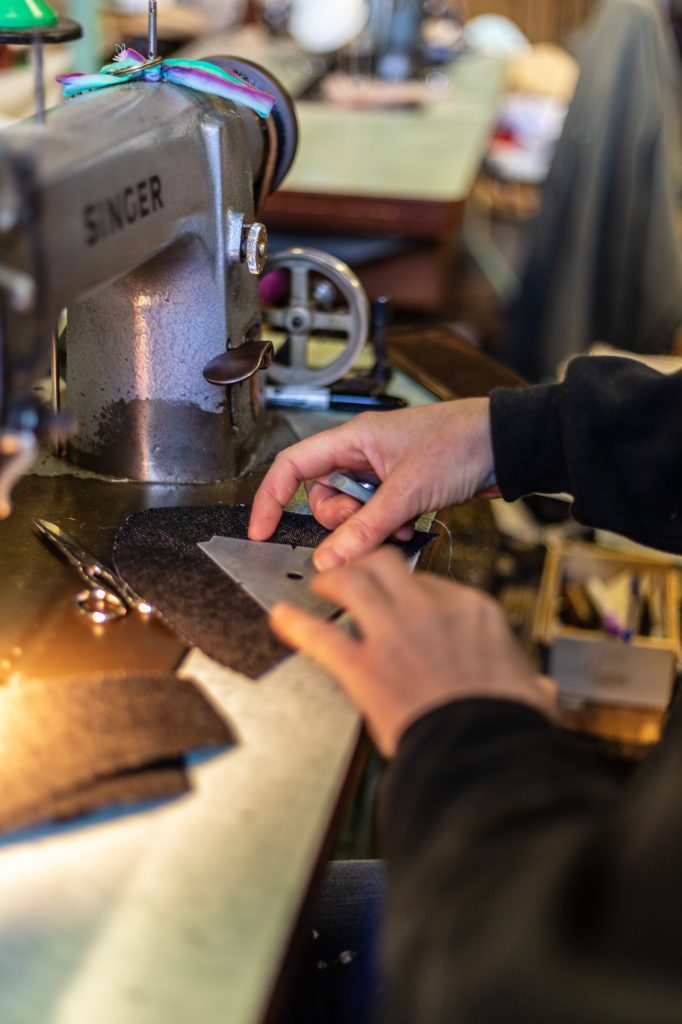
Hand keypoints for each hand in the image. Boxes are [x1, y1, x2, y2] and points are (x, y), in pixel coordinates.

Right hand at [249, 398, 498, 570]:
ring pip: (352, 511)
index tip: (263, 530)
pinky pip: (378, 517)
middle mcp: (362, 453)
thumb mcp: (407, 490)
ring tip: (400, 525)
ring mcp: (383, 472)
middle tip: (367, 526)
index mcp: (353, 439)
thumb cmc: (461, 443)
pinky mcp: (403, 488)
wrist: (508, 444)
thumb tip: (329, 559)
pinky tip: (412, 525)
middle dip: (340, 521)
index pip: (293, 466)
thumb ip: (366, 527)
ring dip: (369, 528)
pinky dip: (389, 528)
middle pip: (323, 496)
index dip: (272, 497)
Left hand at [270, 549, 558, 756]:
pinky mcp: (363, 665)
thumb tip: (542, 692)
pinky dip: (296, 625)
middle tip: (352, 572)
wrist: (482, 753)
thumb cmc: (506, 725)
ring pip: (352, 582)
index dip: (410, 588)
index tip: (401, 597)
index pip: (432, 582)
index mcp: (473, 611)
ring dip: (331, 581)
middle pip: (387, 564)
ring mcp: (393, 632)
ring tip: (319, 586)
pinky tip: (282, 618)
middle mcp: (430, 609)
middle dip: (366, 564)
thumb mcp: (532, 694)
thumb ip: (531, 685)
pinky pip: (320, 634)